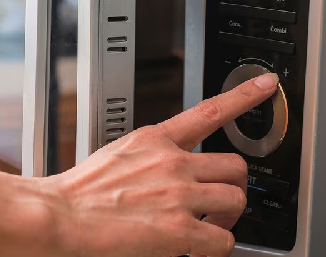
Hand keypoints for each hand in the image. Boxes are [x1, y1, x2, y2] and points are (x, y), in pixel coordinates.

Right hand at [37, 73, 279, 256]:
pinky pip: (224, 240)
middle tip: (218, 202)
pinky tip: (198, 249)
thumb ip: (151, 155)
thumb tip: (169, 169)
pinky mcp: (179, 230)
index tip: (267, 84)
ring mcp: (179, 195)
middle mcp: (173, 163)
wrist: (58, 217)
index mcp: (156, 139)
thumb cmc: (80, 193)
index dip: (246, 95)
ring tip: (209, 227)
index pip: (211, 110)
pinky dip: (216, 248)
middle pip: (235, 166)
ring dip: (227, 217)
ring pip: (235, 199)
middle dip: (232, 186)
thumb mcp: (119, 154)